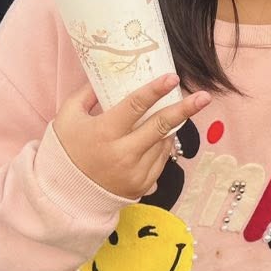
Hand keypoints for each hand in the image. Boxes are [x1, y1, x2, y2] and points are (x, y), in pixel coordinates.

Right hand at [54, 74, 212, 200]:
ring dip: (171, 127)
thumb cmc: (65, 150)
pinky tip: (160, 137)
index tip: (173, 77)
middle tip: (204, 96)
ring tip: (173, 114)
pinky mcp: (141, 185)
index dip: (155, 90)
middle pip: (160, 126)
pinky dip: (163, 146)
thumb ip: (86, 94)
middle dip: (185, 109)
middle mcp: (123, 153)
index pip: (135, 106)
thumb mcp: (68, 116)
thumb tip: (106, 75)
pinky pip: (162, 160)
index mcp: (105, 132)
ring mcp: (135, 172)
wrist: (65, 194)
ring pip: (164, 143)